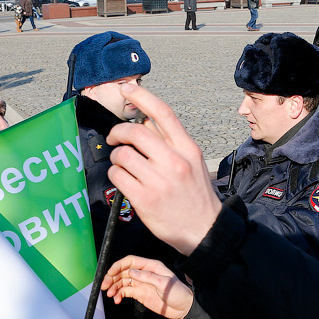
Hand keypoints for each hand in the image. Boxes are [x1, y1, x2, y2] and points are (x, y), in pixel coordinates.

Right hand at [101, 256, 193, 318]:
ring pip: (122, 281)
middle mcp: (144, 273)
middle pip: (123, 271)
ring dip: (114, 287)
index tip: (110, 273)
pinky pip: (125, 291)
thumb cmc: (178, 293)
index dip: (118, 266)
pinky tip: (116, 299)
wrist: (183, 308)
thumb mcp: (164, 284)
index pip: (131, 261)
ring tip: (110, 294)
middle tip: (104, 285)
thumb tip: (131, 272)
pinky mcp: (139, 293)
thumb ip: (148, 277)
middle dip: (112, 277)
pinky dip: (119, 294)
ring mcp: (141, 283)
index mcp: (151, 266)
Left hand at [107, 84, 221, 254]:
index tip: (127, 88)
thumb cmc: (195, 195)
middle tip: (114, 138)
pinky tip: (122, 179)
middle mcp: (174, 162)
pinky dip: (115, 174)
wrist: (204, 230)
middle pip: (135, 132)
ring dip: (116, 157)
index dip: (142, 96)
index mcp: (187, 149)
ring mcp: (159, 181)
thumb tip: (145, 121)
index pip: (163, 114)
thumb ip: (170, 142)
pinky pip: (118, 176)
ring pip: (122, 155)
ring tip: (123, 165)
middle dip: (118, 132)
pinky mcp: (145, 199)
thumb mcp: (192, 163)